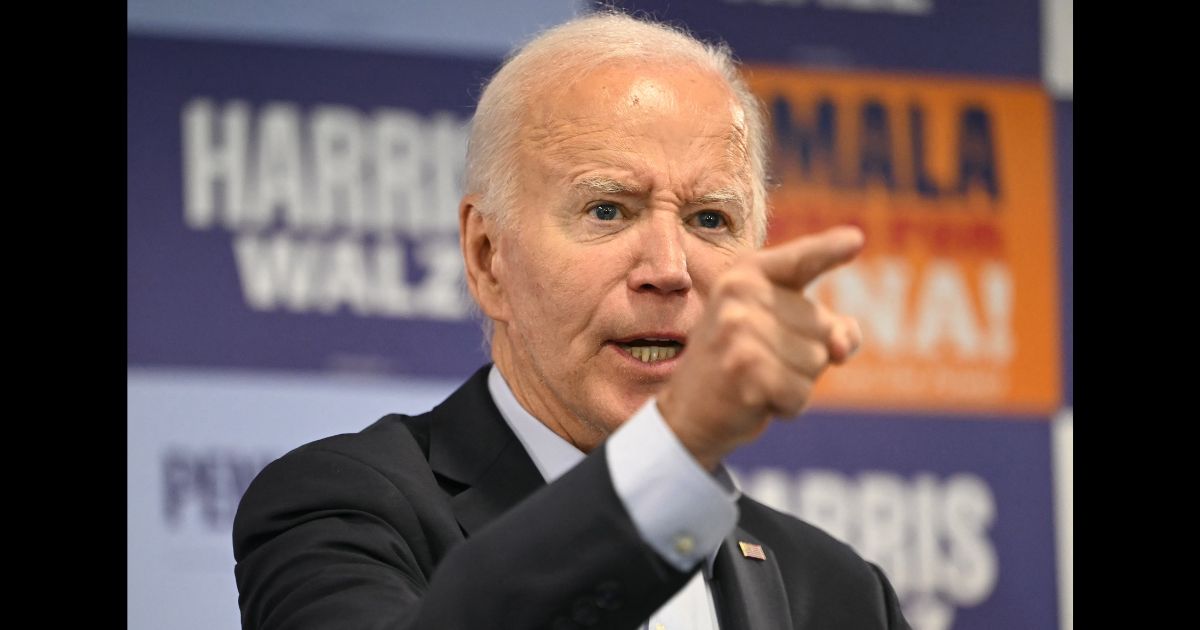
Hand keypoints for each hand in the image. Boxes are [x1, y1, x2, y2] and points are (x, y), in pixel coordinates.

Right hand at [657, 226, 864, 470]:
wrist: (687, 411)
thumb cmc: (741, 363)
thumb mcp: (779, 331)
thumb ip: (826, 327)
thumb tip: (841, 346)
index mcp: (746, 275)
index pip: (801, 260)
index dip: (829, 250)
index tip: (856, 240)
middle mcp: (740, 294)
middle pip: (824, 327)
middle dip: (807, 355)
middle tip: (762, 361)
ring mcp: (739, 331)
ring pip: (817, 361)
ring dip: (797, 381)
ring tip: (758, 378)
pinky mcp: (745, 371)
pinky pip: (801, 392)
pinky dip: (788, 405)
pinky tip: (756, 399)